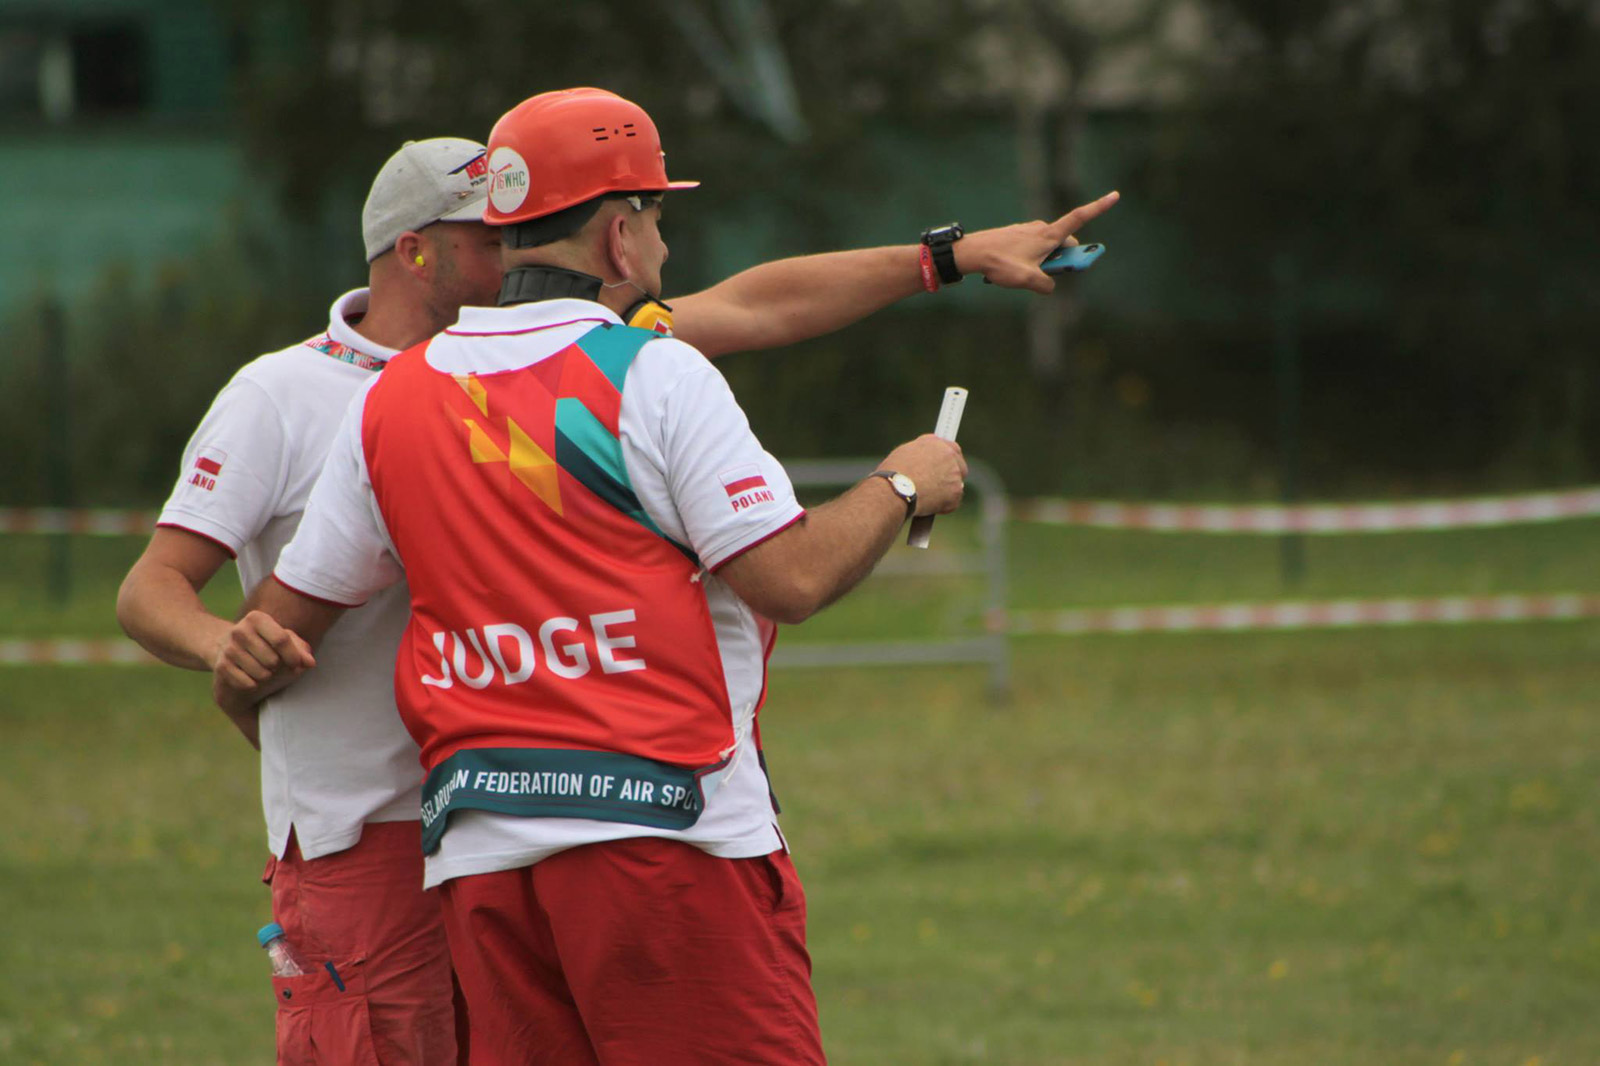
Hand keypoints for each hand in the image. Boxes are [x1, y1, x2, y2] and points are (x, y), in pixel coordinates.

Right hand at [210, 610, 315, 731]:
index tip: (296, 664)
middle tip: (275, 665)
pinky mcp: (221, 667)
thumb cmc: (263, 642)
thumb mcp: (282, 638)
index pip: (281, 640)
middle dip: (279, 668)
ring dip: (267, 677)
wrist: (224, 647)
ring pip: (261, 674)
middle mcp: (239, 631)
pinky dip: (255, 684)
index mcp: (256, 618)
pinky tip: (251, 676)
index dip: (293, 656)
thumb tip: (310, 663)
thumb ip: (300, 648)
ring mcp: (228, 649)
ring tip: (263, 670)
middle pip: (272, 660)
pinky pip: (248, 683)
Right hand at [880, 434, 967, 516]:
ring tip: (926, 499)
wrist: (895, 489)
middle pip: (960, 466)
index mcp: (935, 443)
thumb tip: (926, 459)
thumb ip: (921, 454)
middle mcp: (948, 454)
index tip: (945, 468)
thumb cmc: (892, 475)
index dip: (949, 461)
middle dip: (951, 477)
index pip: (952, 449)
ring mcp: (955, 473)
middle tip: (937, 488)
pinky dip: (943, 507)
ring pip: (956, 485)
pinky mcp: (956, 491)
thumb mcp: (903, 455)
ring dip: (945, 493)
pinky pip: (953, 502)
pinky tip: (928, 506)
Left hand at [953, 190, 1118, 293]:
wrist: (972, 252)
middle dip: (1063, 259)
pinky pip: (1031, 250)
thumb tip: (1050, 286)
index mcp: (1049, 235)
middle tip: (1049, 274)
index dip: (1099, 207)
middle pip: (1064, 243)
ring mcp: (1027, 232)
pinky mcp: (1016, 237)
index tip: (1115, 195)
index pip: (1080, 218)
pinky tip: (1010, 270)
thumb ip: (1047, 285)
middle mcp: (1040, 229)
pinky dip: (1028, 262)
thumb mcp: (1028, 280)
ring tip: (1021, 274)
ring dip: (1043, 263)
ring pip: (1046, 249)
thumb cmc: (1000, 263)